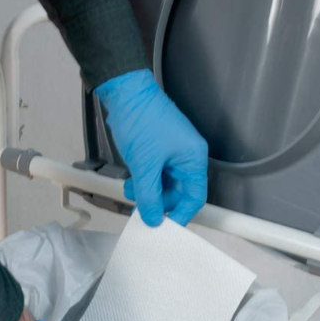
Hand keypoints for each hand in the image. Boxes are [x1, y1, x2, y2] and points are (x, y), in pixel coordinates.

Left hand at [95, 69, 207, 226]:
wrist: (125, 93)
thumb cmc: (142, 119)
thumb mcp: (145, 165)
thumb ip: (149, 196)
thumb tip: (153, 218)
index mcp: (193, 158)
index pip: (195, 196)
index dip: (181, 214)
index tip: (167, 227)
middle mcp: (186, 157)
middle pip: (179, 193)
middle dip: (161, 203)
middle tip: (145, 212)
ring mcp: (172, 154)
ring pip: (164, 185)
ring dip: (149, 193)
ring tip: (133, 193)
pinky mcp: (158, 151)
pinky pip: (155, 175)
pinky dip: (144, 182)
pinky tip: (132, 183)